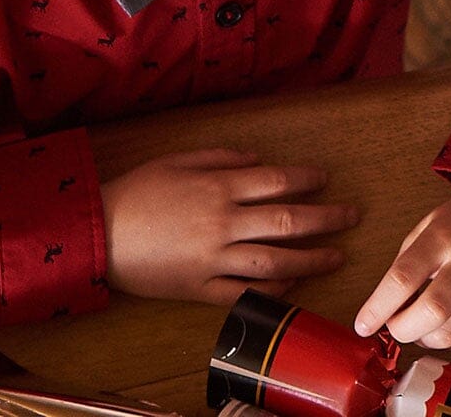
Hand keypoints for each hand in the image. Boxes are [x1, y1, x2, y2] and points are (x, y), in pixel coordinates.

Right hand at [101, 148, 359, 302]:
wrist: (99, 234)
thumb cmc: (139, 191)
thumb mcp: (180, 159)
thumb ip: (223, 157)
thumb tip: (258, 160)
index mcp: (218, 187)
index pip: (277, 182)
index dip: (307, 180)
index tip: (326, 180)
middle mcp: (222, 223)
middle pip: (285, 221)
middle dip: (324, 219)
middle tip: (351, 216)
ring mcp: (212, 259)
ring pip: (273, 262)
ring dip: (310, 259)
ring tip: (336, 256)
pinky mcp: (199, 289)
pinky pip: (243, 293)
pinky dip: (271, 291)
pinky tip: (292, 285)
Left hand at [353, 185, 450, 350]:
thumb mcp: (430, 223)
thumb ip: (407, 261)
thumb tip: (385, 305)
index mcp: (442, 238)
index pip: (403, 279)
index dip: (377, 308)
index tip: (362, 325)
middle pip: (429, 313)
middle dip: (402, 329)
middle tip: (394, 325)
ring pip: (448, 334)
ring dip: (423, 339)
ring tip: (418, 325)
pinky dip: (447, 340)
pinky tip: (441, 326)